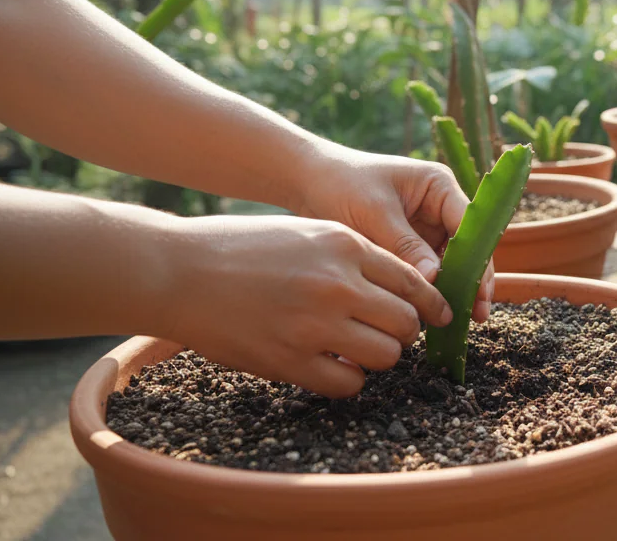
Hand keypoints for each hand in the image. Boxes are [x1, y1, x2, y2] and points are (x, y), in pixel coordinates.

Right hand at [163, 215, 449, 397]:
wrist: (179, 271)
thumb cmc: (241, 248)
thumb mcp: (307, 232)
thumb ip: (354, 256)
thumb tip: (401, 289)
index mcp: (345, 245)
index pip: (413, 280)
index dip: (430, 303)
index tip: (437, 315)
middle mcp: (338, 284)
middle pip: (406, 322)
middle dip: (403, 332)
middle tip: (386, 333)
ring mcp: (315, 325)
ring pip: (386, 356)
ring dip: (378, 357)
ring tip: (357, 349)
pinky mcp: (290, 360)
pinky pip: (349, 384)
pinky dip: (348, 379)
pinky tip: (331, 366)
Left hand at [292, 144, 496, 322]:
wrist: (307, 181)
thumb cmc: (341, 184)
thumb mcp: (375, 213)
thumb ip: (405, 246)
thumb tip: (434, 279)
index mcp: (439, 187)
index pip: (469, 226)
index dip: (476, 259)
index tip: (477, 291)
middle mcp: (439, 207)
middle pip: (466, 248)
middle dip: (471, 280)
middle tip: (476, 315)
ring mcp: (425, 227)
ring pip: (448, 264)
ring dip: (451, 289)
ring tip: (455, 321)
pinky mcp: (408, 245)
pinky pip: (426, 271)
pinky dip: (428, 290)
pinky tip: (429, 313)